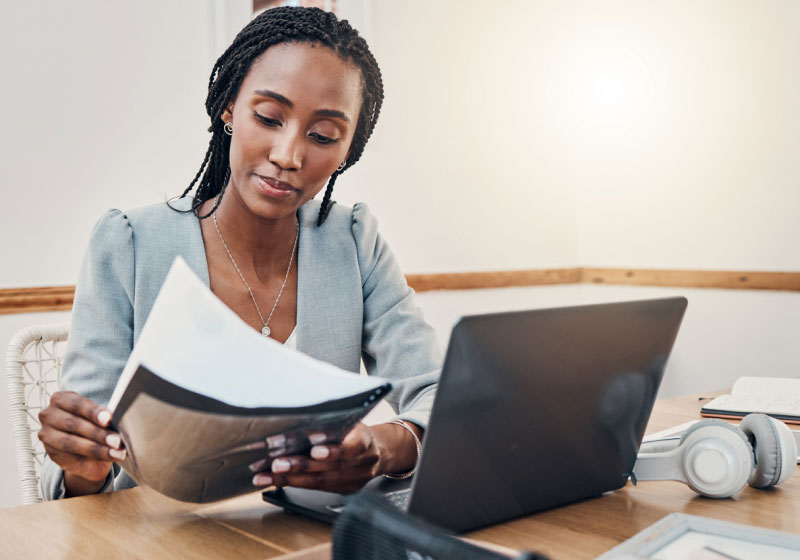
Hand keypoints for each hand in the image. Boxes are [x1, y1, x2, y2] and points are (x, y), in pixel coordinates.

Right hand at [38, 391, 125, 495]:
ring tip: (116, 450)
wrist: (86, 449)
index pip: (77, 404)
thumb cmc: (94, 424)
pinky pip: (71, 456)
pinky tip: (110, 456)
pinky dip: (94, 456)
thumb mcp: (98, 417)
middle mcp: (49, 414)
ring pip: (70, 442)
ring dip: (96, 447)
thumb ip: (103, 416)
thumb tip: (117, 418)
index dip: (93, 411)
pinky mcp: (50, 453)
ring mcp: (46, 434)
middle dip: (98, 433)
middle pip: (73, 423)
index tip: (109, 419)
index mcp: (61, 399)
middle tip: (117, 440)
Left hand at [251, 422, 419, 493]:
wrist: (380, 452)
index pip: (352, 447)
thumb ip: (335, 416)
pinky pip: (315, 489)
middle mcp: (361, 464)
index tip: (315, 448)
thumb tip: (303, 398)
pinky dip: (291, 484)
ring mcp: (352, 480)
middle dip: (301, 466)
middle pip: (330, 467)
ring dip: (289, 479)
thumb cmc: (358, 431)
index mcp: (365, 442)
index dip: (333, 449)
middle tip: (277, 463)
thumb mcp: (352, 418)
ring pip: (319, 481)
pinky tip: (272, 480)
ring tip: (265, 475)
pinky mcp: (342, 491)